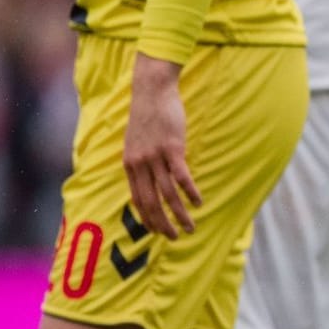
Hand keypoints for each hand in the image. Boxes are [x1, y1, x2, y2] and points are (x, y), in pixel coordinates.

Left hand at [124, 54, 200, 239]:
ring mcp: (155, 157)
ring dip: (179, 214)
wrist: (152, 91)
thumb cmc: (147, 114)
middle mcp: (140, 164)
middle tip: (173, 237)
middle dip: (162, 224)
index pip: (137, 199)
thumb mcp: (137, 141)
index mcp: (130, 164)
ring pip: (167, 194)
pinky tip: (198, 202)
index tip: (157, 231)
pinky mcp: (172, 148)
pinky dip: (190, 192)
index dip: (147, 217)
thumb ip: (141, 160)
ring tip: (190, 227)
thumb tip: (150, 176)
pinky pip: (182, 177)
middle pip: (151, 202)